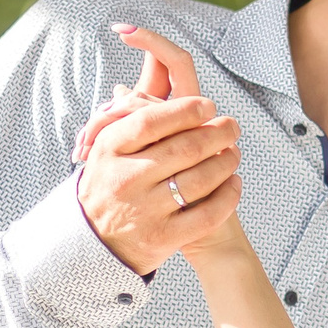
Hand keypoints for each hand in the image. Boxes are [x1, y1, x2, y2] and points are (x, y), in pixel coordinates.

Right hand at [75, 25, 243, 275]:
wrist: (94, 243)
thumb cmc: (109, 185)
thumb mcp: (106, 150)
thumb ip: (127, 119)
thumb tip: (134, 83)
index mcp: (109, 150)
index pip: (152, 120)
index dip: (186, 109)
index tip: (208, 106)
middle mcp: (126, 179)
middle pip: (184, 148)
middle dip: (217, 133)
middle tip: (232, 127)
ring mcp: (145, 210)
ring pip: (200, 179)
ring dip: (226, 161)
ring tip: (234, 152)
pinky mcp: (163, 237)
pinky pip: (207, 214)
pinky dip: (228, 195)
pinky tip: (233, 182)